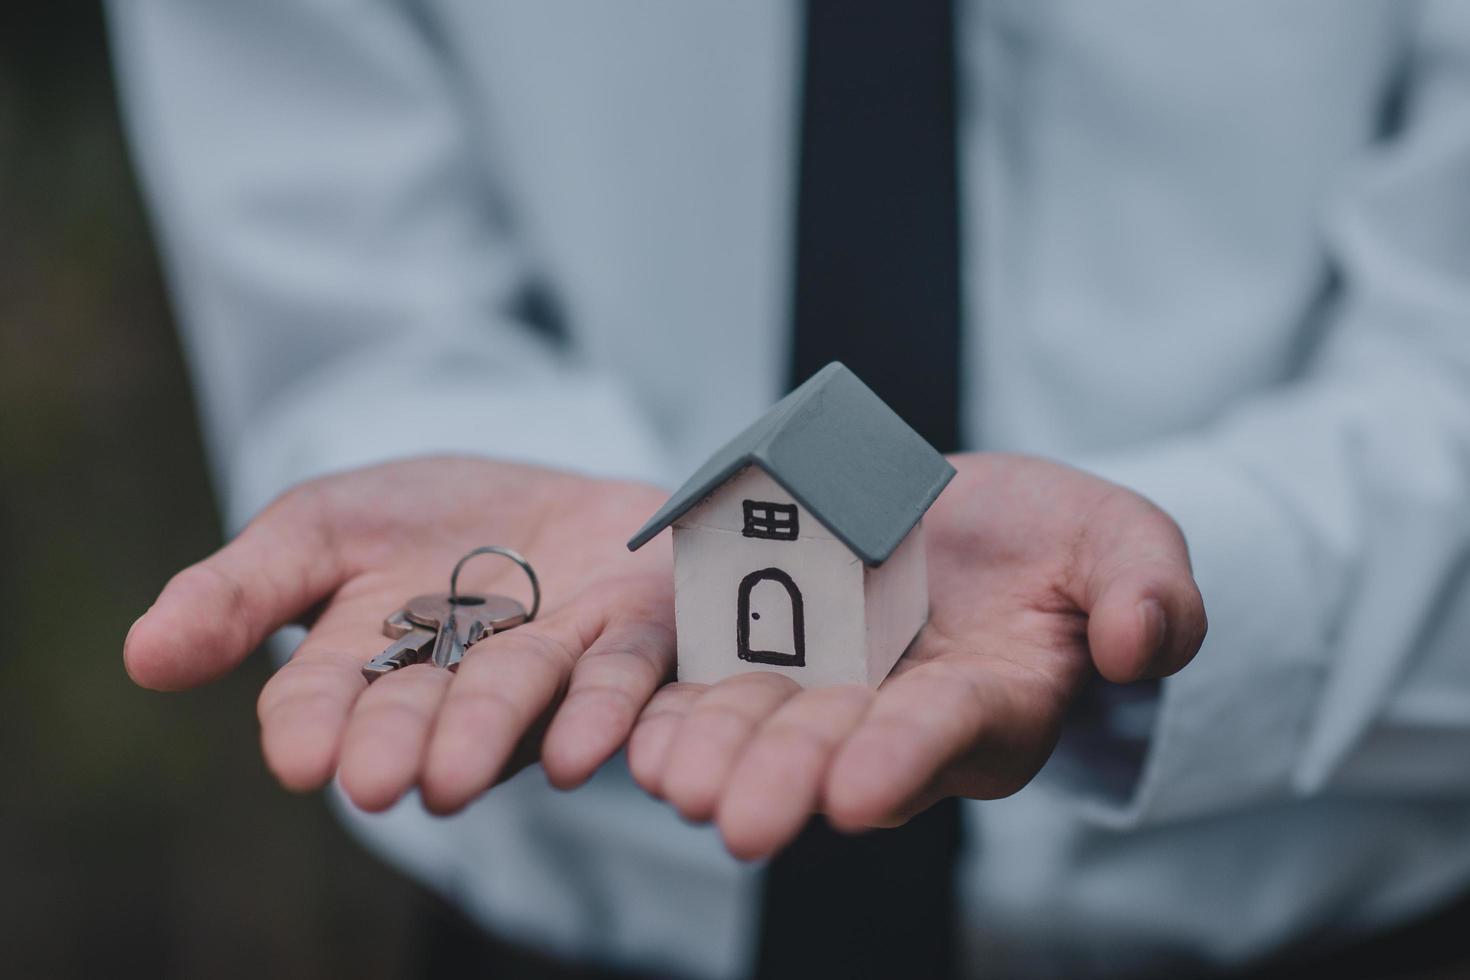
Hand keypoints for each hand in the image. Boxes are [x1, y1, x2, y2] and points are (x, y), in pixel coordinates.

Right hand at [124, 456, 675, 813]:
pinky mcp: (623, 639)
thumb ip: (240, 592)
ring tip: (454, 775)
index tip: (302, 756)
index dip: (313, 729)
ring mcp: (545, 667)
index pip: (324, 703)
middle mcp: (455, 689)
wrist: (533, 493)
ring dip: (485, 738)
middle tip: (374, 780)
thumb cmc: (413, 521)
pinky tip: (582, 752)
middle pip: (420, 717)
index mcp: (367, 669)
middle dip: (396, 744)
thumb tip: (144, 655)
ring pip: (514, 703)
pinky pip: (616, 680)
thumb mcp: (317, 529)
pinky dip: (598, 715)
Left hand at [625, 453, 1206, 858]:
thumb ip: (1149, 593)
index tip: (856, 794)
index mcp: (993, 702)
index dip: (904, 757)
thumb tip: (1140, 644)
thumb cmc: (1065, 544)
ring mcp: (831, 682)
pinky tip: (632, 731)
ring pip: (766, 721)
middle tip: (732, 816)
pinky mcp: (774, 647)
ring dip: (715, 751)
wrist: (980, 515)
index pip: (950, 732)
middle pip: (839, 745)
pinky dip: (677, 704)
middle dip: (786, 777)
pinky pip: (717, 678)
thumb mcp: (1125, 545)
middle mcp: (901, 714)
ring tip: (666, 776)